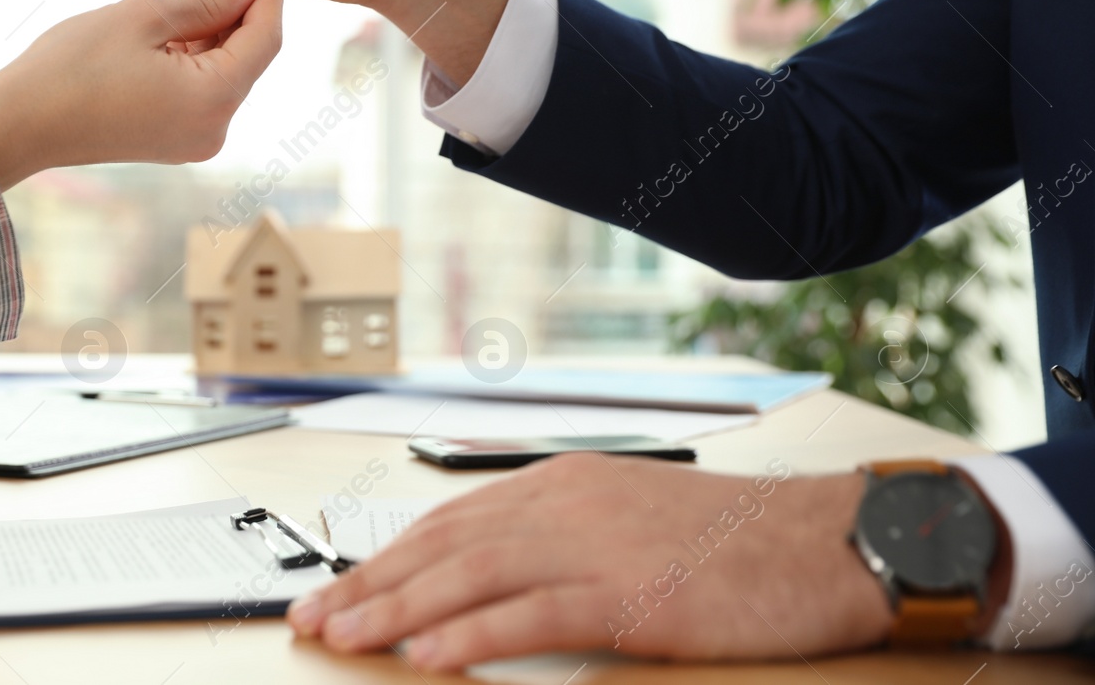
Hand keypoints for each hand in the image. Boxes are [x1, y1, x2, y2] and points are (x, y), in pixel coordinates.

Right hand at [0, 0, 281, 187]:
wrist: (18, 123)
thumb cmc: (73, 69)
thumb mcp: (145, 19)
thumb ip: (206, 3)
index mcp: (214, 100)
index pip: (265, 40)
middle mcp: (212, 127)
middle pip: (241, 55)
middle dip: (229, 4)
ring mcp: (190, 136)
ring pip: (214, 66)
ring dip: (202, 21)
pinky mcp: (168, 136)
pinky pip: (192, 84)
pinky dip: (185, 48)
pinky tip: (165, 9)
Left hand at [286, 454, 894, 670]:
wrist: (827, 541)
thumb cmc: (735, 540)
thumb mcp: (630, 519)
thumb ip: (560, 536)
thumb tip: (489, 578)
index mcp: (563, 484)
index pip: (449, 520)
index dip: (385, 556)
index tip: (336, 586)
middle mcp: (567, 503)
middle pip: (445, 544)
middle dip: (370, 583)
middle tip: (312, 617)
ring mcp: (598, 545)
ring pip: (473, 575)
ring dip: (399, 608)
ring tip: (345, 636)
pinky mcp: (634, 594)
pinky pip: (536, 615)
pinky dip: (475, 636)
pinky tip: (431, 656)